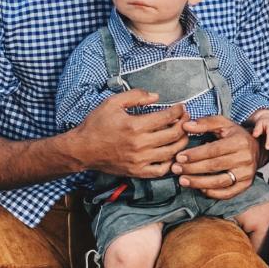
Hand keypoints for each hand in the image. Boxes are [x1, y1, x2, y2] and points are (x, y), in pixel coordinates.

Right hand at [74, 91, 188, 177]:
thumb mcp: (112, 103)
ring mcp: (139, 160)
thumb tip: (156, 96)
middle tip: (186, 119)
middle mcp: (139, 145)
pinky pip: (161, 170)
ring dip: (182, 142)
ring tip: (183, 134)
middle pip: (173, 135)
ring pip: (171, 153)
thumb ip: (136, 96)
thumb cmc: (96, 124)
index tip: (181, 107)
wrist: (81, 150)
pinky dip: (171, 162)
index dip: (178, 111)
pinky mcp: (137, 172)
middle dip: (184, 124)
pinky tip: (171, 153)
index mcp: (134, 126)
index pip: (167, 117)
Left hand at [172, 114, 259, 198]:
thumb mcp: (223, 124)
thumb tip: (186, 126)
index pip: (214, 150)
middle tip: (175, 169)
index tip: (179, 157)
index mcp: (240, 141)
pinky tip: (199, 188)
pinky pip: (227, 193)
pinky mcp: (246, 185)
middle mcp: (245, 158)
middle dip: (192, 168)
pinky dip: (212, 193)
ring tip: (182, 180)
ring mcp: (246, 174)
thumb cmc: (235, 135)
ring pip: (220, 182)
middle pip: (215, 166)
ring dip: (199, 182)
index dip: (195, 154)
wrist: (256, 148)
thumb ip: (205, 123)